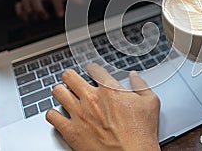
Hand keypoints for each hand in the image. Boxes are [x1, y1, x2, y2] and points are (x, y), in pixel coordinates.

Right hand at [15, 0, 77, 21]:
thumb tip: (81, 2)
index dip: (56, 5)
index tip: (60, 15)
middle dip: (38, 9)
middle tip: (45, 17)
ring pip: (25, 1)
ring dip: (28, 11)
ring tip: (35, 19)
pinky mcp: (28, 3)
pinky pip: (19, 5)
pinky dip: (20, 12)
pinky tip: (25, 19)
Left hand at [46, 64, 160, 150]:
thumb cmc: (141, 133)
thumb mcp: (150, 103)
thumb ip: (141, 85)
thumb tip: (134, 76)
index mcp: (109, 89)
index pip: (93, 69)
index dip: (92, 69)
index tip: (92, 71)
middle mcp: (91, 99)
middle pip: (69, 76)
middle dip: (71, 77)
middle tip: (72, 81)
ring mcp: (79, 114)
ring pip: (57, 92)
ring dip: (61, 92)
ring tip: (64, 95)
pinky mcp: (71, 131)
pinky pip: (51, 116)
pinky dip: (53, 114)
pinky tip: (60, 115)